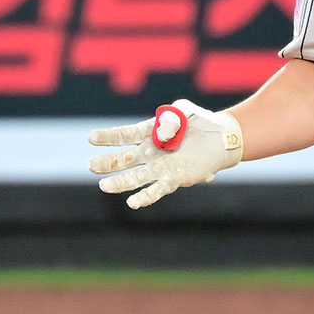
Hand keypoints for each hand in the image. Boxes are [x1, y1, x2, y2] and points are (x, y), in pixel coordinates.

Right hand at [88, 98, 242, 208]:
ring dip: (120, 182)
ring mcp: (161, 167)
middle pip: (124, 159)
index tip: (91, 138)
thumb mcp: (185, 110)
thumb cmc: (200, 122)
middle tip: (91, 165)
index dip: (107, 137)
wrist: (222, 137)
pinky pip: (157, 189)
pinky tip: (133, 203)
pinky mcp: (175, 178)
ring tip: (104, 186)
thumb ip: (171, 117)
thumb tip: (160, 135)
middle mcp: (150, 153)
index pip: (123, 136)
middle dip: (107, 163)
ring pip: (136, 177)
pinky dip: (145, 196)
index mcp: (148, 134)